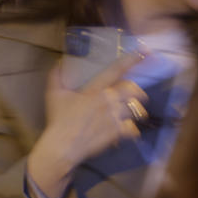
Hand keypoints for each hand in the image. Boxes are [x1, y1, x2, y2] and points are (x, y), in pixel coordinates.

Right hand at [27, 53, 148, 197]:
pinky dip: (133, 129)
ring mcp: (114, 117)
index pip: (116, 70)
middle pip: (133, 90)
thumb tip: (59, 61)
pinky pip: (133, 128)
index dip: (131, 60)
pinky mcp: (117, 133)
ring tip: (136, 112)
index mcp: (95, 89)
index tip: (144, 52)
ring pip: (136, 109)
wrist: (63, 145)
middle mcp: (108, 101)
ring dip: (138, 110)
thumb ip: (56, 75)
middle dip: (139, 91)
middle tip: (139, 94)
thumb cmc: (58, 119)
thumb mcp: (54, 94)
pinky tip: (129, 130)